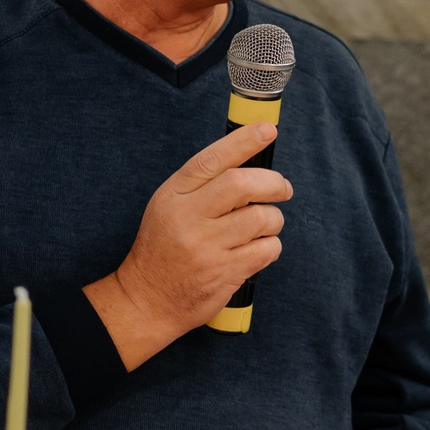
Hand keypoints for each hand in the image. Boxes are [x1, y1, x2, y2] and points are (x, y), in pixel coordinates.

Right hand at [84, 122, 292, 369]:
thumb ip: (202, 186)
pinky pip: (266, 250)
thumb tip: (248, 164)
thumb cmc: (163, 249)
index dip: (244, 141)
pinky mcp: (224, 273)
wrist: (146, 299)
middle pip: (242, 185)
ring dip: (274, 219)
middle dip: (273, 182)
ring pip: (261, 218)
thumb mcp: (168, 207)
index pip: (212, 160)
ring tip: (266, 225)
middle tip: (282, 188)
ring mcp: (207, 247)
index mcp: (174, 196)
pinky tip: (259, 248)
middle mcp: (189, 218)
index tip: (267, 130)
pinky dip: (271, 246)